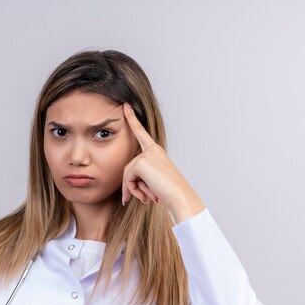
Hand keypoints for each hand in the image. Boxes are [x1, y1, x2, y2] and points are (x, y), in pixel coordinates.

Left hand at [121, 102, 204, 223]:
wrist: (180, 198)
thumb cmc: (169, 192)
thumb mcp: (153, 181)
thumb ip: (140, 176)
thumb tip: (124, 188)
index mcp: (156, 151)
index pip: (141, 132)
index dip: (132, 118)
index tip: (125, 105)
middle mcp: (152, 150)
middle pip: (128, 166)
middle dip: (130, 185)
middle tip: (144, 198)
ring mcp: (147, 155)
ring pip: (127, 173)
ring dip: (133, 190)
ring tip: (147, 198)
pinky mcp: (142, 163)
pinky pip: (127, 178)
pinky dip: (132, 190)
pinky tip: (145, 197)